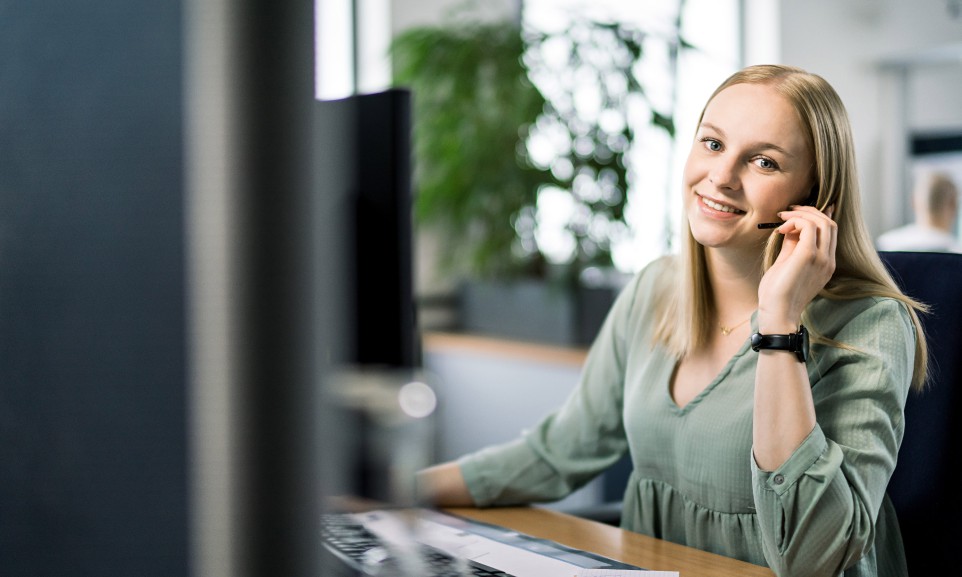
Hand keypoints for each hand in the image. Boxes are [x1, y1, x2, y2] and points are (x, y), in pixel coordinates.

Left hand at [757, 205, 836, 330]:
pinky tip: (782, 229)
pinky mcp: (808, 256)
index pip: (831, 231)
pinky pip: (808, 226)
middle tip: (788, 211)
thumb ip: (792, 245)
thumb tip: (791, 227)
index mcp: (825, 263)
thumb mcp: (787, 264)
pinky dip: (795, 221)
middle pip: (829, 223)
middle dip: (809, 211)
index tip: (798, 211)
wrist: (777, 313)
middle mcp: (828, 260)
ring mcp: (821, 258)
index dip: (818, 215)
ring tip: (782, 218)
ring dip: (801, 214)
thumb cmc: (778, 293)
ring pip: (823, 222)